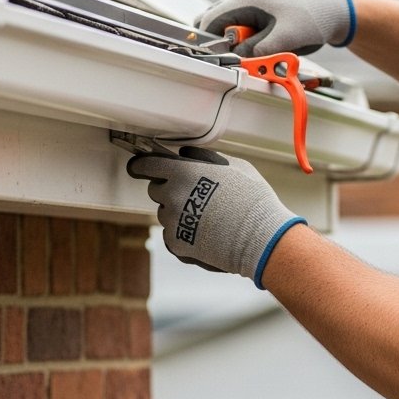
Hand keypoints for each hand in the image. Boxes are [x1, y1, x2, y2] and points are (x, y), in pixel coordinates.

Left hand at [126, 146, 305, 287]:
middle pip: (156, 190)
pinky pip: (172, 235)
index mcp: (182, 172)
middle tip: (194, 195)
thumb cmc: (252, 199)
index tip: (138, 167)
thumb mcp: (233, 166)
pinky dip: (184, 234)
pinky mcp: (177, 244)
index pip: (146, 165)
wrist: (260, 237)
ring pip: (165, 214)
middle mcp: (172, 196)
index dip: (140, 166)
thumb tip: (186, 155)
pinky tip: (206, 233)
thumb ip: (204, 158)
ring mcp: (172, 222)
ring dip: (178, 213)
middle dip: (169, 190)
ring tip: (207, 217)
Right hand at [198, 0, 355, 55]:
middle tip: (243, 55)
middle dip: (222, 43)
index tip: (221, 60)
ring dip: (237, 43)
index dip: (209, 44)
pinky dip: (246, 40)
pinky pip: (240, 28)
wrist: (331, 10)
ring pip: (226, 27)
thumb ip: (256, 51)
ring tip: (261, 49)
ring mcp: (248, 2)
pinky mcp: (256, 10)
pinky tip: (265, 44)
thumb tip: (235, 60)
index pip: (209, 21)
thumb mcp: (284, 39)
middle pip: (213, 23)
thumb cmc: (311, 18)